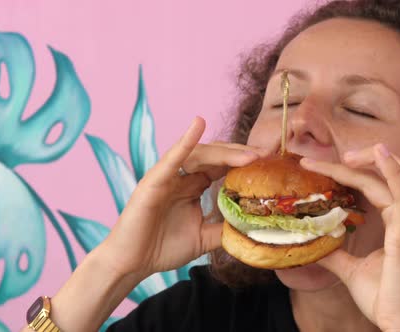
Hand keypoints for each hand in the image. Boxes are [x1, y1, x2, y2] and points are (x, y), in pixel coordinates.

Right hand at [98, 116, 267, 279]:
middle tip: (263, 156)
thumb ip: (225, 229)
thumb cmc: (162, 248)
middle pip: (214, 156)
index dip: (243, 163)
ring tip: (247, 155)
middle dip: (239, 155)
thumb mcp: (204, 238)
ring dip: (224, 152)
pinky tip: (199, 124)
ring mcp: (167, 176)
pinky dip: (186, 140)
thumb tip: (254, 227)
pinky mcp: (154, 181)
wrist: (132, 264)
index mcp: (193, 186)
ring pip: (199, 154)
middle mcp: (181, 177)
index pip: (222, 167)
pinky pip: (172, 158)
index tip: (267, 164)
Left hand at [300, 144, 399, 331]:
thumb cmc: (387, 299)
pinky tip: (377, 152)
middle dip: (366, 158)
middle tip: (337, 159)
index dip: (352, 173)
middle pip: (393, 172)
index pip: (378, 185)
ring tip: (343, 157)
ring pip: (398, 174)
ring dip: (371, 159)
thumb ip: (335, 255)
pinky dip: (390, 168)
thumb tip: (312, 245)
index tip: (319, 168)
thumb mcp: (353, 271)